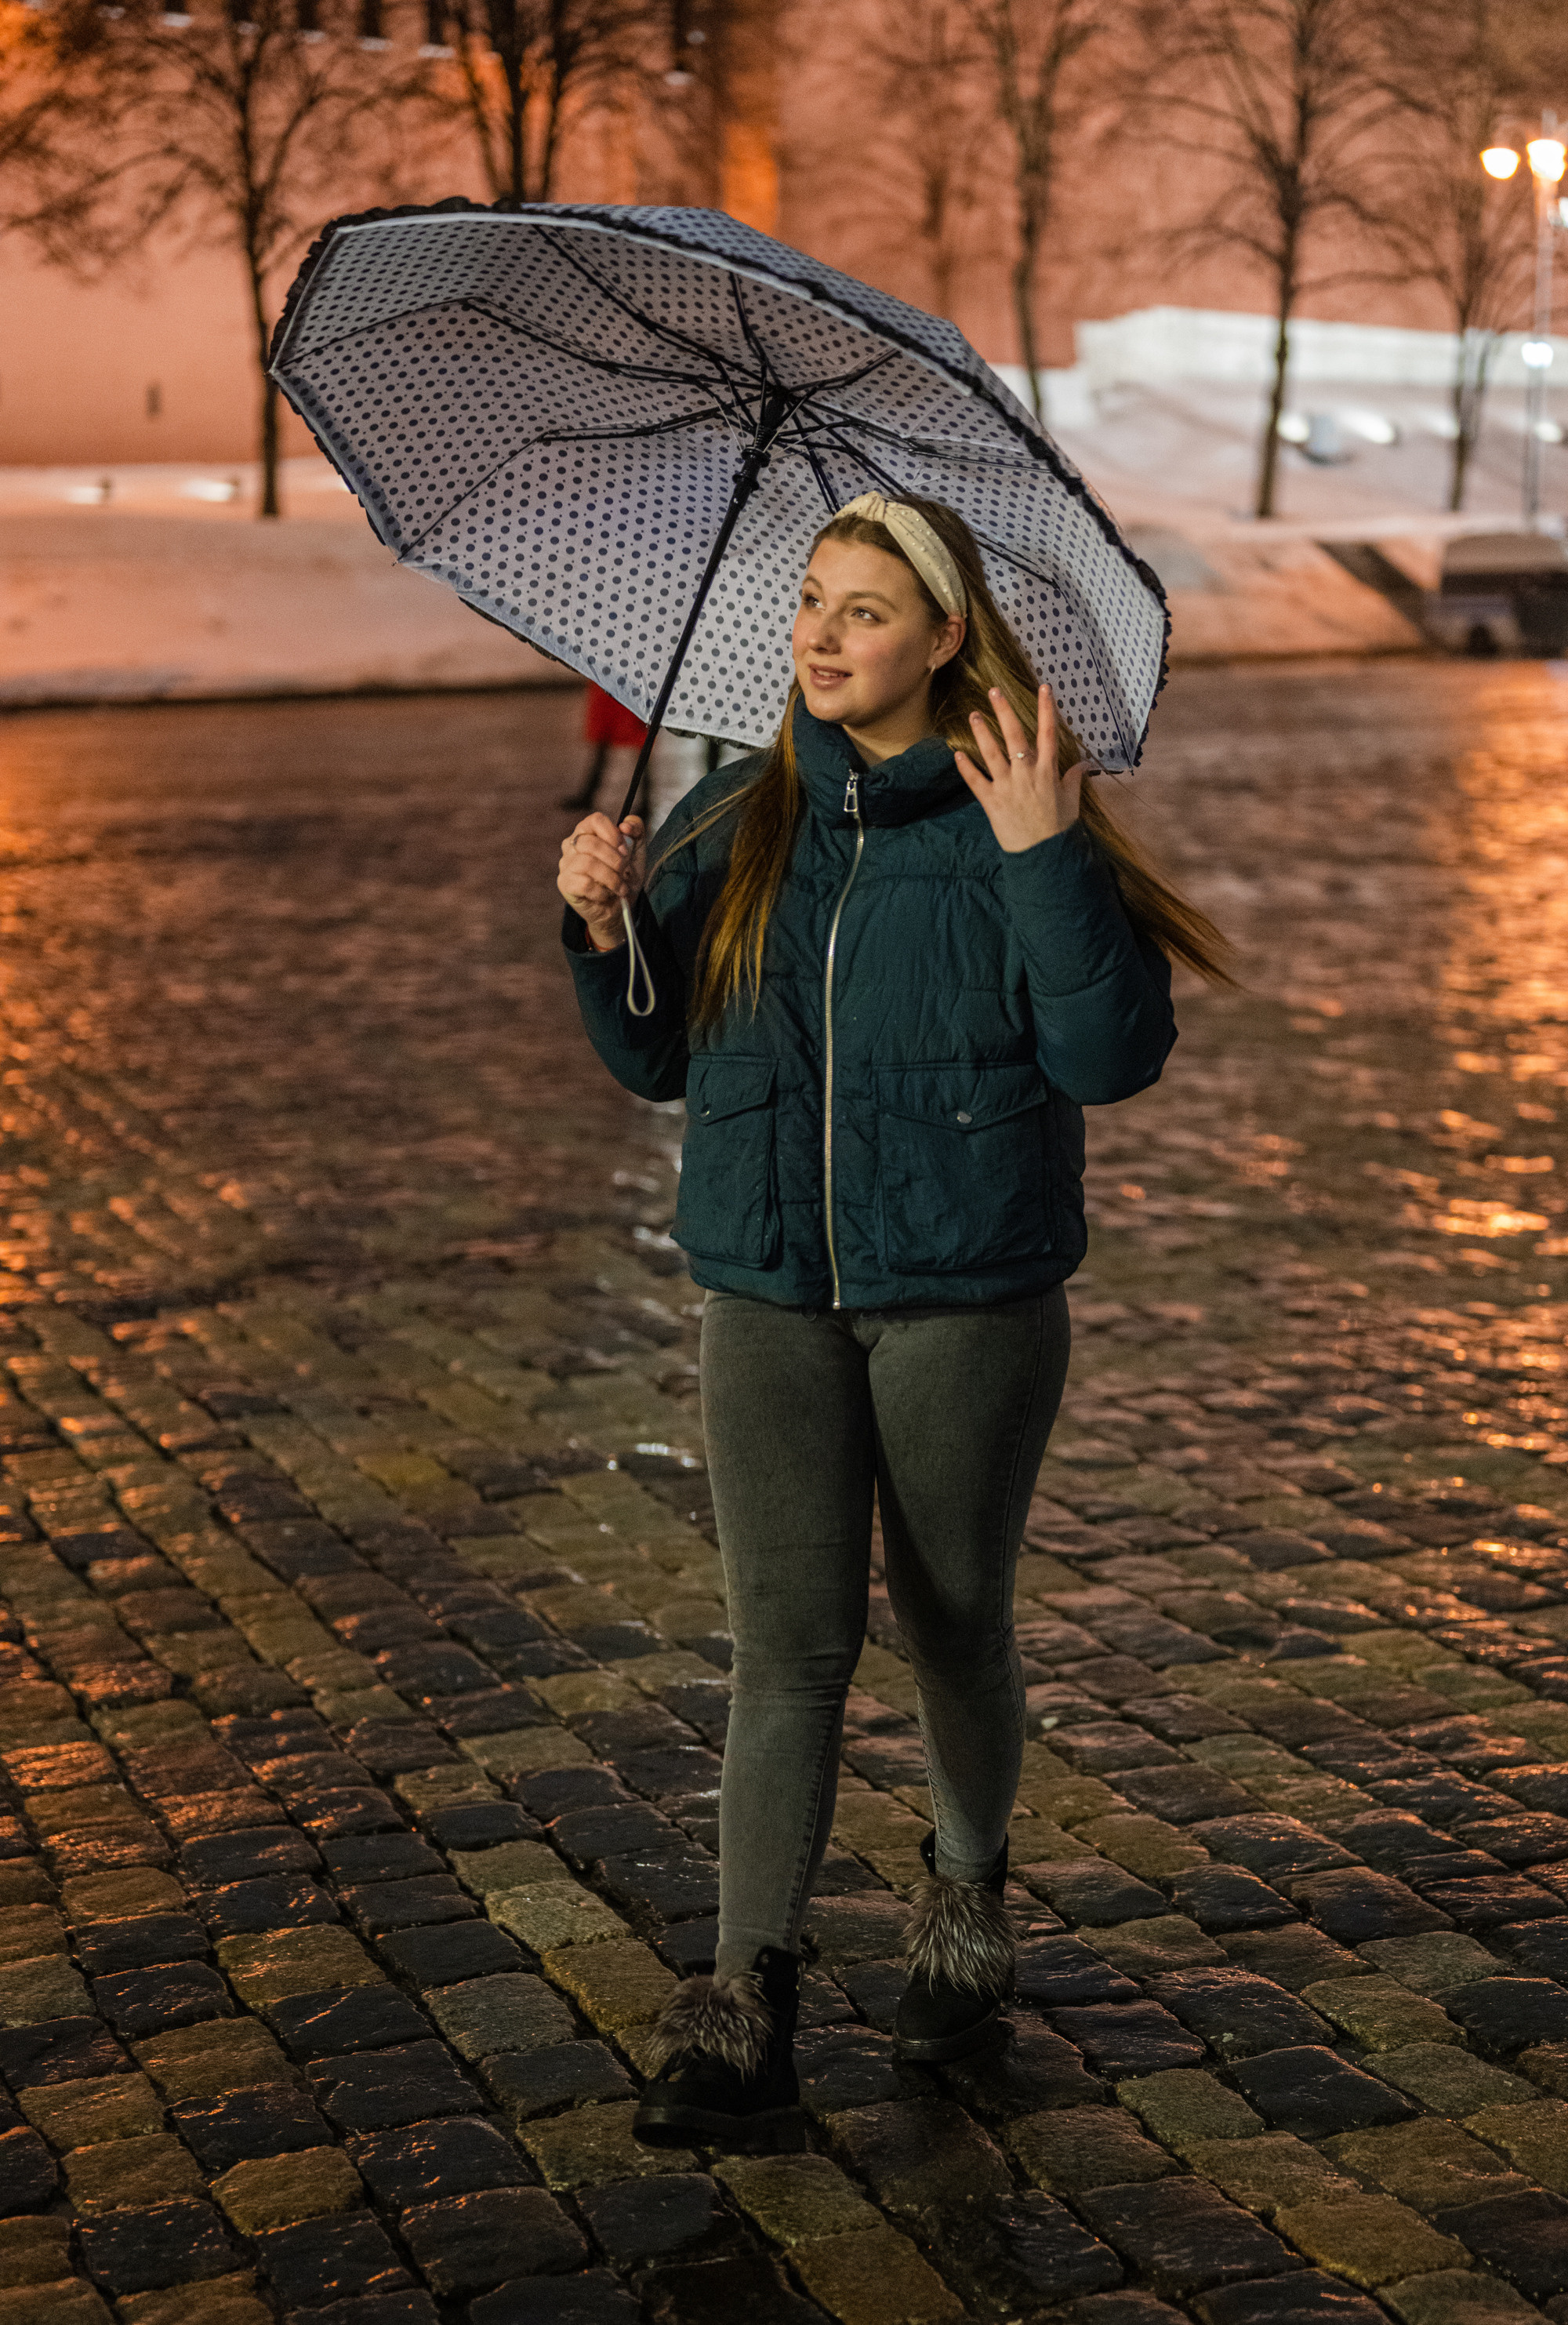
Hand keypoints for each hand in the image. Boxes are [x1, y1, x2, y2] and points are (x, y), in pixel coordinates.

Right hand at [558, 813, 643, 950]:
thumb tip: (626, 825)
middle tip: (624, 871)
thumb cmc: (624, 876)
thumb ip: (636, 830)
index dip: (613, 834)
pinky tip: (607, 894)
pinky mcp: (565, 883)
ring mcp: (566, 864)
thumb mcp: (637, 852)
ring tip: (620, 886)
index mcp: (587, 831)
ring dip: (611, 877)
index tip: (625, 850)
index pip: (595, 820)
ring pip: (587, 863)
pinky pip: (584, 883)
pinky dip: (602, 891)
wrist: (619, 907)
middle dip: (615, 860)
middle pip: (591, 843)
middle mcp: (572, 844)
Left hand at [955, 683, 1083, 852]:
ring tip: (973, 714)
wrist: (1042, 856)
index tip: (1043, 687)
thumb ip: (1074, 780)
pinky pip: (976, 781)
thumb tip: (1083, 764)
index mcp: (1048, 771)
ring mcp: (1007, 786)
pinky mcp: (991, 801)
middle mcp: (1026, 773)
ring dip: (982, 732)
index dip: (1046, 709)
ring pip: (992, 753)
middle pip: (1015, 735)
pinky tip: (957, 753)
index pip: (1048, 733)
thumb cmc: (1058, 829)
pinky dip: (966, 768)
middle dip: (1004, 711)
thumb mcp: (1072, 802)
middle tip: (994, 691)